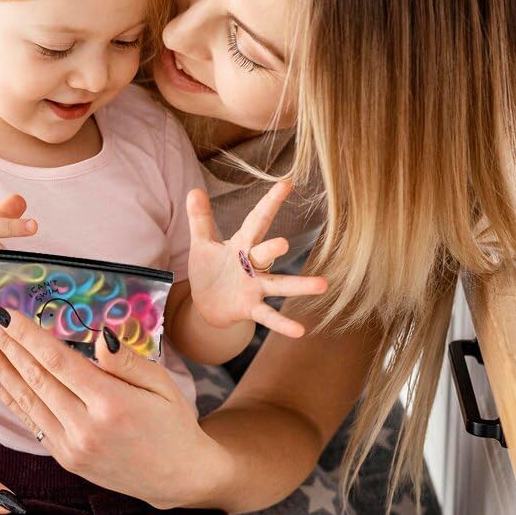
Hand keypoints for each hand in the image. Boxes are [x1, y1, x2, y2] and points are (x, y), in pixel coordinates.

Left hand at [0, 308, 232, 509]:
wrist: (179, 477)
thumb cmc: (174, 423)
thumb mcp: (163, 384)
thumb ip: (127, 361)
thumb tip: (101, 335)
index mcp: (111, 404)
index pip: (59, 362)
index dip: (29, 336)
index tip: (7, 313)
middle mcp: (85, 427)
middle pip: (36, 379)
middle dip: (8, 346)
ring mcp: (72, 447)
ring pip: (27, 402)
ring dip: (1, 371)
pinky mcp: (66, 459)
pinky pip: (32, 423)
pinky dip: (11, 399)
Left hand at [186, 180, 327, 337]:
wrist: (207, 305)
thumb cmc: (210, 270)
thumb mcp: (202, 243)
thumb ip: (200, 219)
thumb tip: (193, 190)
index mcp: (241, 245)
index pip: (257, 220)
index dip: (270, 202)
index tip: (286, 183)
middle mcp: (252, 265)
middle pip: (265, 253)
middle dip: (272, 249)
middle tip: (283, 244)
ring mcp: (255, 287)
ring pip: (278, 285)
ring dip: (298, 286)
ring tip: (322, 285)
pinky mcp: (250, 308)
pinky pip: (268, 315)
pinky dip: (282, 323)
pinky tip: (299, 331)